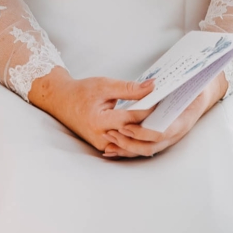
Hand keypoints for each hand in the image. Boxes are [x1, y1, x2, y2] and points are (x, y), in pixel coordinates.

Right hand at [28, 67, 156, 153]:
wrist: (62, 101)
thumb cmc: (82, 92)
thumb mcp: (104, 85)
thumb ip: (129, 89)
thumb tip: (152, 87)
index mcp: (99, 121)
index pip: (132, 118)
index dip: (150, 110)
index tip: (164, 101)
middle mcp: (101, 138)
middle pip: (135, 134)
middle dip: (152, 123)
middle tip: (170, 112)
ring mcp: (103, 145)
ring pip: (132, 143)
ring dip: (147, 132)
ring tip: (162, 119)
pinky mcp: (105, 147)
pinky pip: (125, 144)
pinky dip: (137, 136)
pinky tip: (149, 126)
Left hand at [101, 72, 228, 158]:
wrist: (202, 94)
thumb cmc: (194, 90)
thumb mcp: (184, 84)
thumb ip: (168, 86)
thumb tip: (151, 84)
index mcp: (182, 121)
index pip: (161, 133)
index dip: (143, 132)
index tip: (125, 127)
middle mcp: (174, 133)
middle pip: (150, 147)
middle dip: (129, 143)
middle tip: (111, 133)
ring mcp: (167, 137)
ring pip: (145, 149)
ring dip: (126, 148)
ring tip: (108, 143)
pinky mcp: (159, 137)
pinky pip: (142, 146)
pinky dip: (128, 148)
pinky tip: (112, 147)